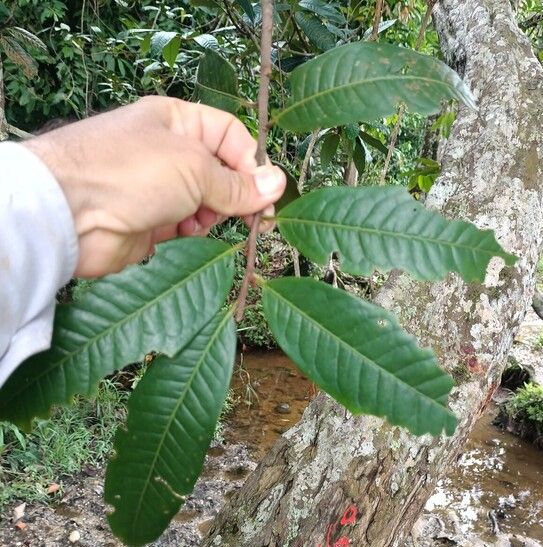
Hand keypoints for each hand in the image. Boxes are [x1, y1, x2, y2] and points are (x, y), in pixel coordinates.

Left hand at [24, 96, 285, 277]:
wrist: (69, 213)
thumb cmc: (130, 172)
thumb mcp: (195, 169)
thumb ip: (237, 184)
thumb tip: (278, 185)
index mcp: (178, 122)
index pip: (230, 135)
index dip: (252, 163)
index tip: (267, 193)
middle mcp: (168, 152)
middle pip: (220, 172)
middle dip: (235, 194)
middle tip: (250, 218)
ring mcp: (158, 188)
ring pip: (206, 202)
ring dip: (211, 214)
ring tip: (201, 220)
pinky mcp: (150, 221)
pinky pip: (185, 226)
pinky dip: (190, 231)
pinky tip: (184, 232)